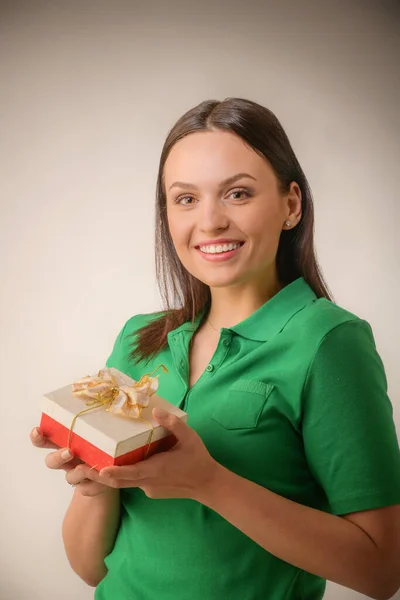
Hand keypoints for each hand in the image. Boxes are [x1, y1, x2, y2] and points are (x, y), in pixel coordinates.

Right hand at [30, 427, 110, 496]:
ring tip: (91, 468)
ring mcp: (76, 474)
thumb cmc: (102, 440)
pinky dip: (96, 485)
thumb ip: (94, 420)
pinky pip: (88, 489)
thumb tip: (96, 400)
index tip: (38, 430)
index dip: (37, 437)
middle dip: (58, 457)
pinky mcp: (87, 486)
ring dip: (79, 473)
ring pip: (70, 477)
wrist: (113, 465)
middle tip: (69, 452)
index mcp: (64, 442)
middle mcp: (66, 459)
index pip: (44, 440)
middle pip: (52, 462)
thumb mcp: (98, 429)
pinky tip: (104, 480)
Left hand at [73, 407, 220, 500]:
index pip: (130, 473)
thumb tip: (156, 410)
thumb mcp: (189, 437)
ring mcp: (149, 489)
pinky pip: (134, 483)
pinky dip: (123, 476)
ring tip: (88, 465)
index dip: (113, 472)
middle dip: (98, 476)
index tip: (97, 469)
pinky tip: (116, 466)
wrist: (208, 484)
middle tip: (78, 467)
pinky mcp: (151, 491)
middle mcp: (148, 482)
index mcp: (156, 469)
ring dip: (107, 476)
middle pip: (118, 482)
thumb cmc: (198, 458)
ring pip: (124, 484)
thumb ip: (172, 424)